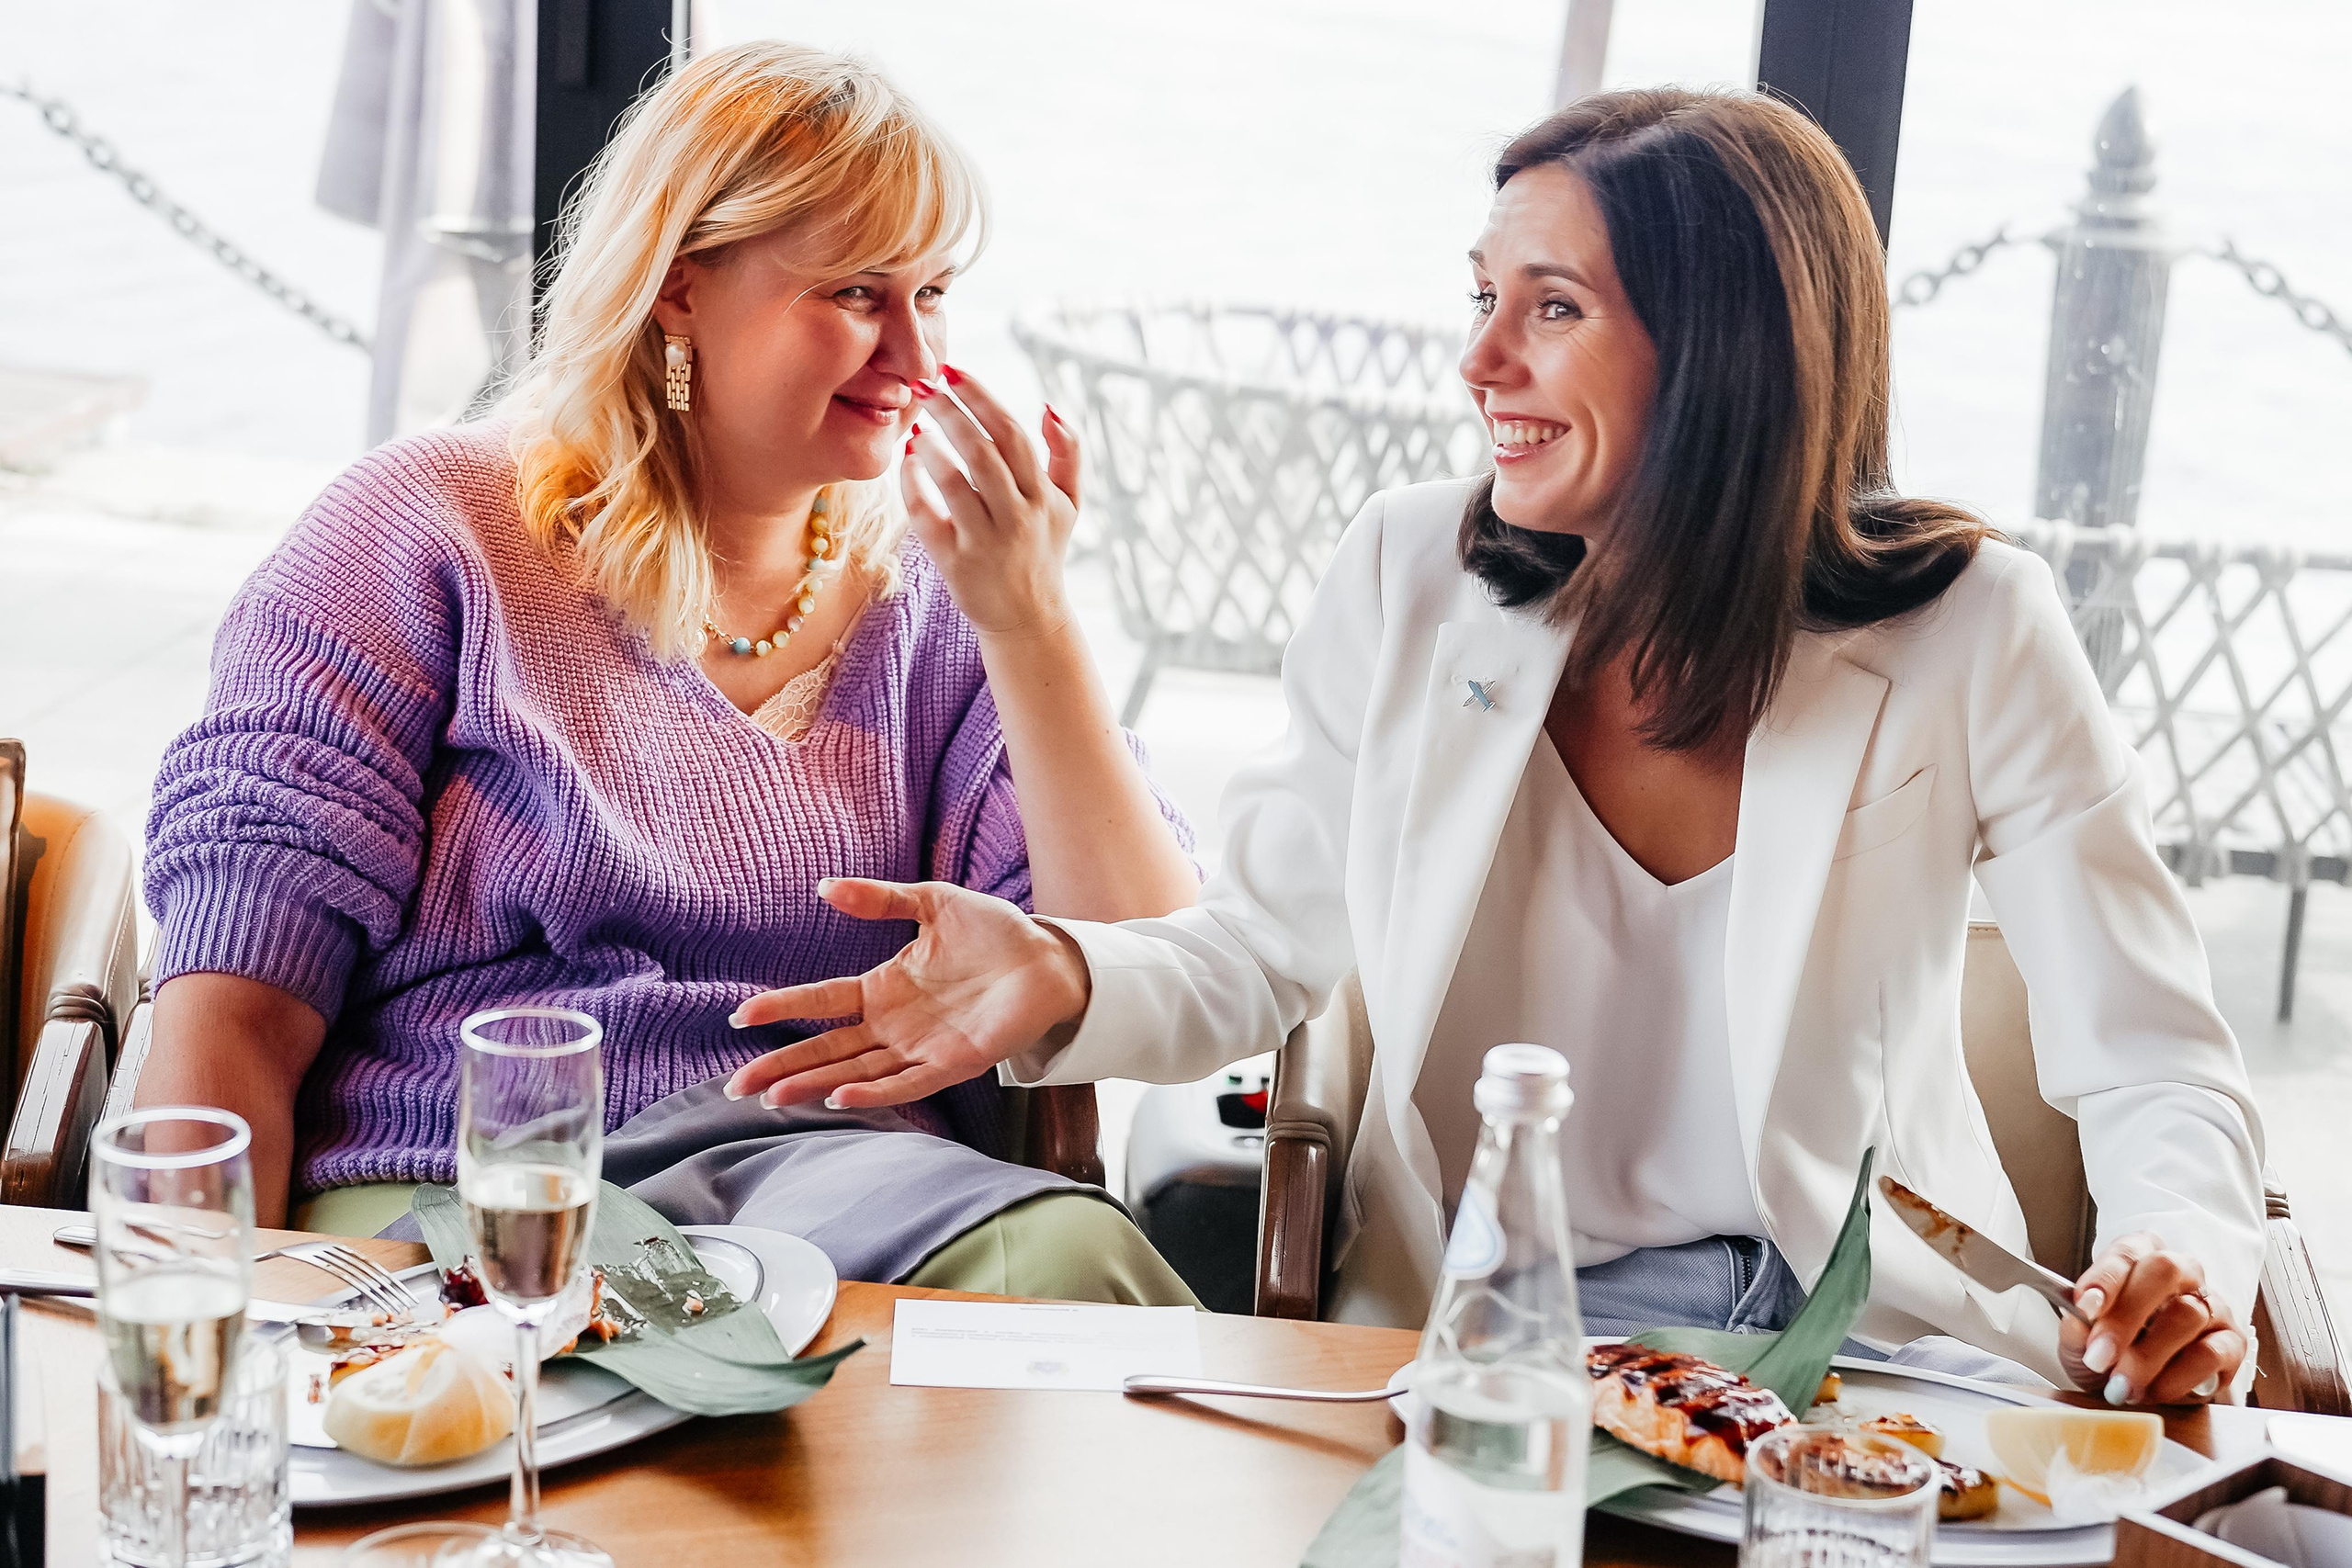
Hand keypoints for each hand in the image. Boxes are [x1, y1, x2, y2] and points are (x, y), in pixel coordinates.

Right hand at [723, 878, 1093, 1108]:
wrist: (1049, 957)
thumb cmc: (993, 932)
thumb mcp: (932, 902)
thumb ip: (880, 900)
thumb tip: (825, 888)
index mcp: (884, 988)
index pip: (822, 1002)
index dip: (783, 1008)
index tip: (741, 1014)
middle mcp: (895, 1024)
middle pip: (827, 1048)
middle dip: (782, 1067)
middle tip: (735, 1084)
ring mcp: (921, 1047)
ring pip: (856, 1071)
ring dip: (815, 1083)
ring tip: (774, 1096)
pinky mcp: (955, 1062)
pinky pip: (908, 1083)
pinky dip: (875, 1091)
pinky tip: (841, 1095)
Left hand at [903, 365, 1078, 637]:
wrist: (1028, 619)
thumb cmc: (1043, 550)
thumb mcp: (1068, 504)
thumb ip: (1068, 453)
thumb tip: (1049, 406)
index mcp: (1043, 496)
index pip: (1011, 433)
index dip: (981, 398)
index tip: (954, 370)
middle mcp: (1018, 517)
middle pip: (981, 450)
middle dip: (950, 411)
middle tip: (924, 384)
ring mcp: (986, 541)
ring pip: (953, 482)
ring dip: (931, 446)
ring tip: (915, 422)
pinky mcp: (956, 563)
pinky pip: (927, 516)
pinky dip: (913, 484)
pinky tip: (907, 461)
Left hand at [2058, 1232, 2246, 1403]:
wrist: (2138, 1390)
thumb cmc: (2109, 1352)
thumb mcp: (2080, 1340)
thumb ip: (2077, 1328)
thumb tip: (2079, 1321)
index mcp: (2141, 1257)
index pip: (2128, 1251)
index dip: (2106, 1277)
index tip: (2085, 1307)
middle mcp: (2183, 1273)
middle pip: (2164, 1271)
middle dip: (2126, 1316)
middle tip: (2099, 1357)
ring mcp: (2213, 1306)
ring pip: (2187, 1314)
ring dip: (2147, 1356)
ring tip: (2120, 1386)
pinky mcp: (2232, 1344)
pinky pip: (2209, 1353)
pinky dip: (2175, 1377)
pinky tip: (2152, 1392)